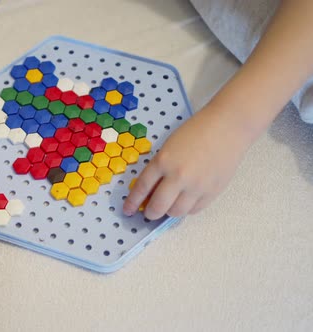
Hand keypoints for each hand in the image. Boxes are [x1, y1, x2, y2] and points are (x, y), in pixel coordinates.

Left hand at [123, 105, 251, 218]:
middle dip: (150, 213)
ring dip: (169, 212)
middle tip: (149, 212)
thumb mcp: (168, 147)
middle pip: (158, 206)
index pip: (142, 188)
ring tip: (169, 205)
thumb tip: (150, 191)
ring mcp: (197, 186)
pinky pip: (194, 210)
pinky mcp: (213, 192)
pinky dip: (186, 209)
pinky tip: (185, 201)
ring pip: (176, 212)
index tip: (128, 210)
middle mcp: (179, 176)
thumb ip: (159, 168)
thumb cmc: (196, 132)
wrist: (227, 127)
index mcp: (163, 161)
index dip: (133, 202)